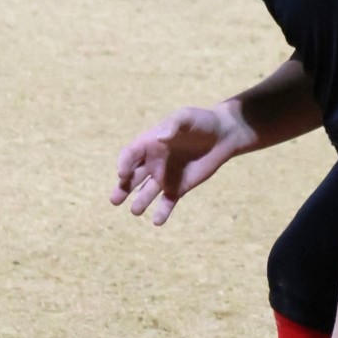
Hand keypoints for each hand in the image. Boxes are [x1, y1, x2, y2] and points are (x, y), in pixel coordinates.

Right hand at [111, 103, 248, 225]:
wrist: (223, 136)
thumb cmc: (202, 121)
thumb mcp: (186, 117)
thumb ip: (172, 125)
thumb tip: (160, 137)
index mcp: (149, 143)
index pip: (129, 155)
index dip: (123, 164)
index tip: (122, 174)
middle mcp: (152, 161)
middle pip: (132, 177)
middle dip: (122, 188)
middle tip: (114, 200)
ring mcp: (164, 176)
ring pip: (146, 192)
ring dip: (139, 202)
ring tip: (136, 211)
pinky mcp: (178, 188)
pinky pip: (167, 202)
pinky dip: (161, 212)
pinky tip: (157, 221)